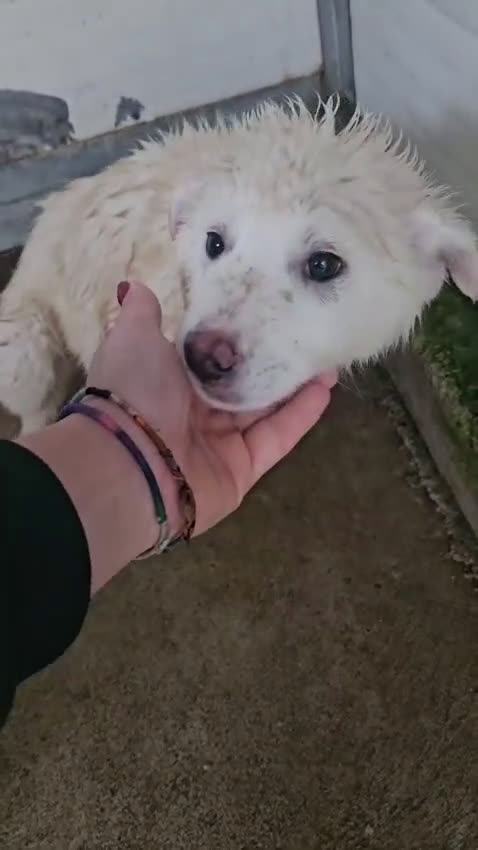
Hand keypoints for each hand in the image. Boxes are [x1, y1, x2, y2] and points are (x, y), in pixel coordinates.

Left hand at [87, 282, 335, 535]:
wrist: (128, 463)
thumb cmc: (133, 391)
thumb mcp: (133, 339)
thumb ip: (142, 314)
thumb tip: (134, 287)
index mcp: (170, 381)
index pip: (213, 357)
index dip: (242, 340)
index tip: (272, 315)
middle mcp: (196, 412)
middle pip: (245, 384)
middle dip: (276, 362)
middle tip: (309, 335)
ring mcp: (220, 444)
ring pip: (266, 411)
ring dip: (297, 387)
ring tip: (328, 361)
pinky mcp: (242, 470)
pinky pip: (275, 439)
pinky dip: (300, 417)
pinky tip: (323, 391)